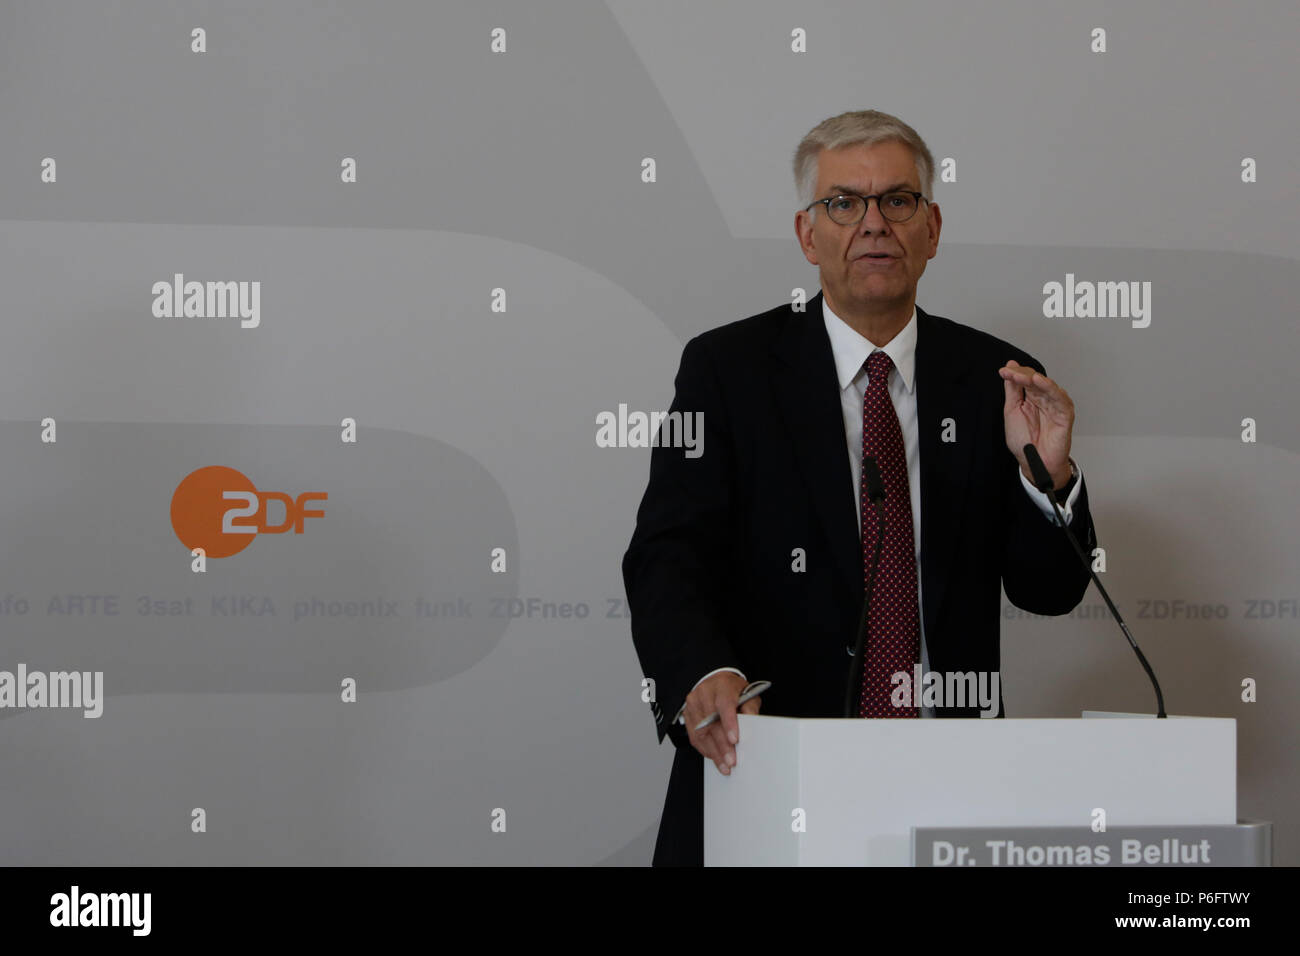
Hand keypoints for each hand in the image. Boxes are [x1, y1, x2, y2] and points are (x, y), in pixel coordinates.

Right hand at [683, 671, 760, 774]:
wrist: (716, 682)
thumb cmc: (733, 690)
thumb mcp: (749, 694)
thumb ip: (751, 708)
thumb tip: (752, 723)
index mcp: (722, 686)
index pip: (724, 705)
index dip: (729, 723)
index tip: (734, 740)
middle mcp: (704, 693)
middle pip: (711, 722)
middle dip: (722, 745)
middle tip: (731, 761)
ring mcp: (693, 704)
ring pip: (701, 732)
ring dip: (713, 752)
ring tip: (724, 765)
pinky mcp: (687, 715)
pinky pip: (694, 736)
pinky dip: (705, 750)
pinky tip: (715, 757)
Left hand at [999, 359, 1074, 488]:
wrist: (1034, 461)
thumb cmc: (1024, 440)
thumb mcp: (1012, 411)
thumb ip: (1012, 390)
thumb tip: (1010, 367)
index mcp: (1031, 397)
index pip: (1025, 379)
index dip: (1014, 374)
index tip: (1003, 371)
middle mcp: (1044, 399)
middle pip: (1035, 380)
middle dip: (1022, 375)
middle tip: (1010, 372)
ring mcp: (1055, 405)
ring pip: (1047, 387)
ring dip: (1035, 380)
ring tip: (1024, 376)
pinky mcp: (1065, 414)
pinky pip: (1060, 399)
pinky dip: (1051, 389)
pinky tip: (1040, 382)